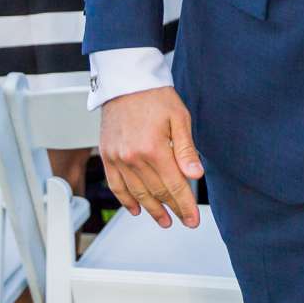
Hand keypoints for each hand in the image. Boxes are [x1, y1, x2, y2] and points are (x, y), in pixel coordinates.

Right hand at [99, 86, 203, 228]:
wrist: (126, 81)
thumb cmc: (155, 96)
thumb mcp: (179, 118)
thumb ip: (186, 150)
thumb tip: (196, 175)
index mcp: (155, 149)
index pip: (174, 186)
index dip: (185, 205)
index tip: (192, 219)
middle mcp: (133, 157)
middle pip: (157, 192)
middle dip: (173, 209)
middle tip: (183, 221)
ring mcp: (118, 158)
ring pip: (137, 193)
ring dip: (151, 210)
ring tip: (164, 220)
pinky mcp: (107, 155)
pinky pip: (116, 185)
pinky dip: (125, 200)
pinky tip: (135, 209)